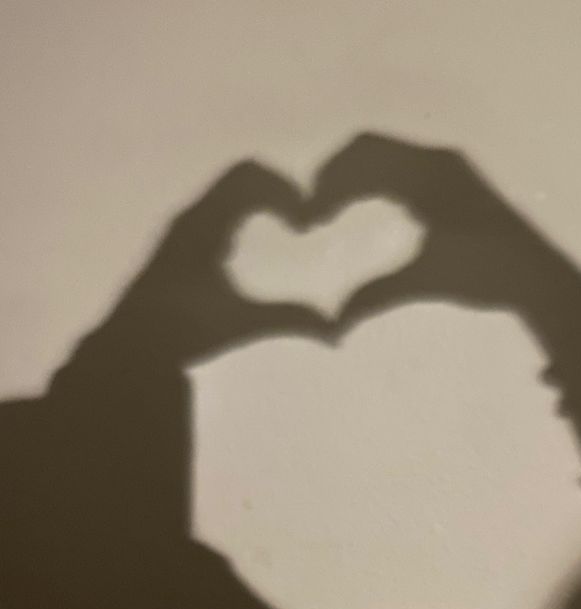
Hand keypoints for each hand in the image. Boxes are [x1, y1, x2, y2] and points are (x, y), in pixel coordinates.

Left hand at [109, 161, 330, 362]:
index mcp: (205, 223)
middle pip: (242, 176)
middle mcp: (192, 215)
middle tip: (302, 219)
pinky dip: (244, 212)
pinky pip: (218, 207)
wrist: (131, 348)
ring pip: (228, 190)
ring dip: (261, 200)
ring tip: (286, 227)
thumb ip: (289, 320)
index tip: (304, 222)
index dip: (285, 190)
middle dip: (278, 190)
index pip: (249, 177)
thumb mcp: (241, 323)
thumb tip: (335, 335)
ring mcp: (183, 226)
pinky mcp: (179, 241)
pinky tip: (253, 247)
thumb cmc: (183, 330)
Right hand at [308, 133, 552, 329]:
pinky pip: (404, 170)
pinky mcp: (456, 181)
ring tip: (333, 214)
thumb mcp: (425, 280)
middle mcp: (437, 159)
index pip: (361, 159)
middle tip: (315, 215)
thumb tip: (336, 324)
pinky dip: (378, 185)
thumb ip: (376, 294)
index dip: (328, 185)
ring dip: (356, 180)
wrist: (537, 276)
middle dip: (336, 177)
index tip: (310, 219)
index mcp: (427, 173)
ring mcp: (450, 167)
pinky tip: (368, 212)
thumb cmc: (483, 272)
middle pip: (369, 149)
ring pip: (386, 158)